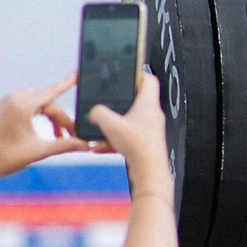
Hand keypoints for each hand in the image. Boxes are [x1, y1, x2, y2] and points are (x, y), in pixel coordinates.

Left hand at [0, 75, 94, 193]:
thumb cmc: (6, 158)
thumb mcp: (40, 151)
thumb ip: (65, 145)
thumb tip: (86, 145)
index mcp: (21, 105)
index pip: (51, 92)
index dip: (66, 84)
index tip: (77, 75)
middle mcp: (14, 98)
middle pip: (48, 103)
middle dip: (62, 120)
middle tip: (73, 138)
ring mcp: (8, 101)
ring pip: (40, 105)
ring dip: (52, 119)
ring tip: (60, 138)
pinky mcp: (5, 107)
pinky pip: (29, 106)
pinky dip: (41, 117)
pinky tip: (47, 132)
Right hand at [88, 71, 174, 194]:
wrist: (149, 174)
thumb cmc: (138, 147)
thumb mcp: (109, 123)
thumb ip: (97, 112)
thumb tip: (94, 113)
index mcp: (148, 104)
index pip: (149, 79)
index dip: (137, 72)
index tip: (125, 72)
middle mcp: (152, 116)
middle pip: (136, 100)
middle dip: (119, 100)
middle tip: (107, 99)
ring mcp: (149, 131)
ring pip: (129, 121)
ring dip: (114, 124)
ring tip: (99, 127)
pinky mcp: (145, 146)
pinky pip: (127, 139)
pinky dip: (113, 141)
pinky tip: (97, 148)